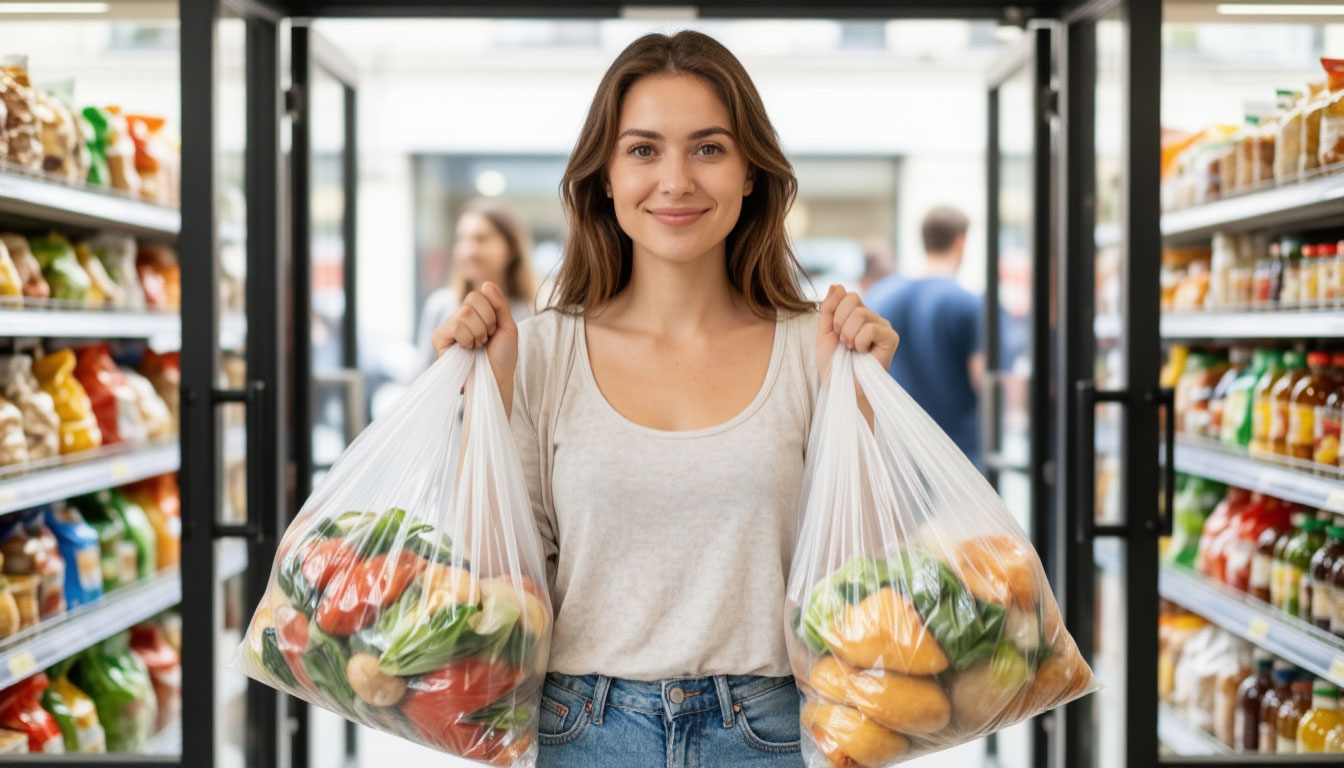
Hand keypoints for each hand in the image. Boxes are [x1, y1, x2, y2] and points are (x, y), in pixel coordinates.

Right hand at [431, 282, 517, 415]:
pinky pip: (454, 326)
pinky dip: (467, 338)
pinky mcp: (439, 338)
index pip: (479, 294)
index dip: (492, 312)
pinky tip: (467, 349)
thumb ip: (499, 303)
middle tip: (485, 340)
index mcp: (475, 313)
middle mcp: (460, 317)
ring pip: (464, 313)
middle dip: (486, 322)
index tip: (493, 331)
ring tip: (477, 346)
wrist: (496, 379)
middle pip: (472, 299)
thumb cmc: (502, 357)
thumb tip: (485, 283)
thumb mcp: (508, 326)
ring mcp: (448, 326)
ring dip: (478, 333)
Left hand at [816, 284, 898, 380]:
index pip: (847, 294)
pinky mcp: (891, 339)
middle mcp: (873, 318)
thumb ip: (829, 308)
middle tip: (844, 343)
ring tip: (852, 349)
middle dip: (840, 323)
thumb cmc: (834, 364)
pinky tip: (863, 353)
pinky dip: (860, 342)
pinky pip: (871, 328)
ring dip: (849, 335)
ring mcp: (884, 327)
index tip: (836, 333)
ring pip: (861, 314)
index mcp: (858, 315)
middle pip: (853, 300)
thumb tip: (837, 284)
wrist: (842, 388)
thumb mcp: (824, 332)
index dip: (835, 313)